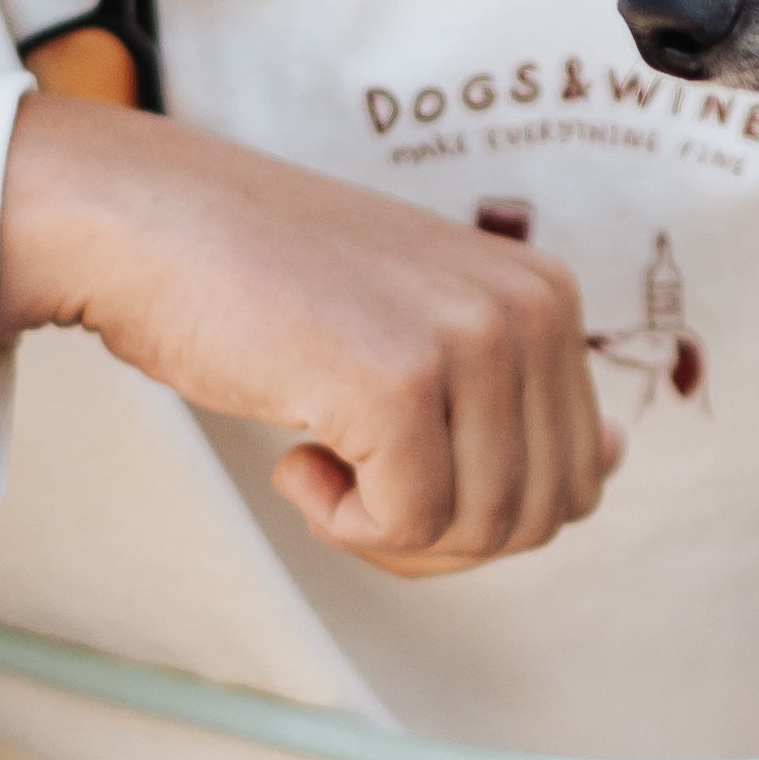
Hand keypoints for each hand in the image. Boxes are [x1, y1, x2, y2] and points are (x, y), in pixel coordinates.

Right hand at [0, 98, 622, 575]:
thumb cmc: (266, 283)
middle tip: (356, 488)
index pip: (578, 477)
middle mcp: (529, 310)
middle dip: (447, 538)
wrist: (146, 221)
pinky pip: (407, 526)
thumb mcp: (420, 321)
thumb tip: (612, 461)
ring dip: (388, 534)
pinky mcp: (401, 382)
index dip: (482, 515)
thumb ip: (514, 390)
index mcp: (546, 295)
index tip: (397, 470)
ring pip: (482, 531)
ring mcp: (470, 342)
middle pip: (542, 516)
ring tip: (321, 462)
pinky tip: (294, 458)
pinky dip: (341, 524)